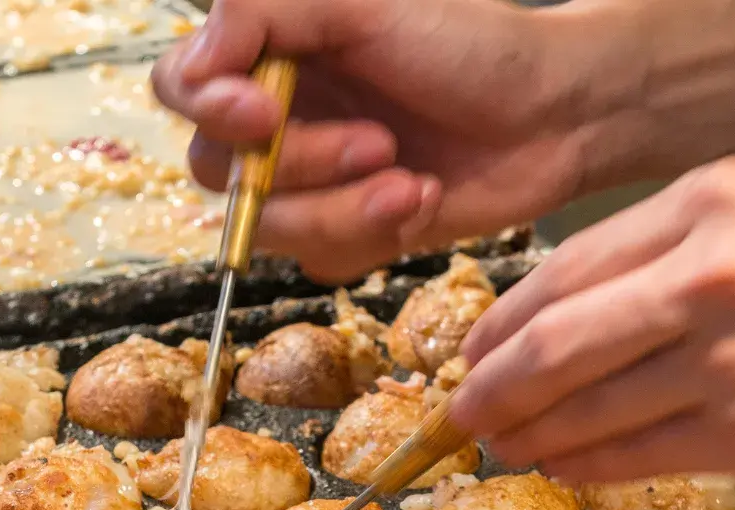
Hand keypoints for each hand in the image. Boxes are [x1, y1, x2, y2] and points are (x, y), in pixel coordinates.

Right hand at [150, 0, 600, 281]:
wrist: (554, 115)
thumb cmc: (469, 43)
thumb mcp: (362, 1)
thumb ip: (264, 10)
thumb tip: (196, 68)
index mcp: (269, 49)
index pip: (180, 85)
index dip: (209, 108)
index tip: (264, 113)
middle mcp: (277, 116)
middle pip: (220, 170)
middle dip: (304, 168)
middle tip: (380, 143)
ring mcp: (311, 180)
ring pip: (271, 228)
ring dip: (345, 210)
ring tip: (412, 181)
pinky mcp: (347, 232)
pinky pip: (320, 260)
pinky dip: (374, 236)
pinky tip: (422, 199)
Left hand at [449, 156, 734, 493]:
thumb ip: (686, 256)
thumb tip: (585, 316)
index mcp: (715, 201)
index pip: (568, 269)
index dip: (503, 322)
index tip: (473, 351)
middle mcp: (712, 273)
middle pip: (556, 343)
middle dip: (490, 388)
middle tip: (456, 415)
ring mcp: (733, 359)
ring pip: (592, 409)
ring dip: (534, 436)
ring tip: (503, 448)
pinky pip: (644, 457)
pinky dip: (592, 467)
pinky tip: (570, 468)